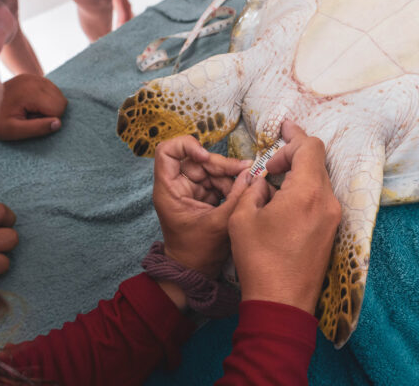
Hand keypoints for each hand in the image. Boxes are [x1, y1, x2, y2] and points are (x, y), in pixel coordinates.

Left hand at [0, 74, 67, 139]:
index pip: (58, 108)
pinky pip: (52, 90)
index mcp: (29, 92)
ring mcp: (34, 76)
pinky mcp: (33, 76)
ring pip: (59, 95)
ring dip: (48, 106)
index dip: (47, 120)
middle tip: (28, 116)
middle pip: (61, 101)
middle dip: (49, 113)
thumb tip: (58, 123)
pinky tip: (30, 104)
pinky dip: (46, 100)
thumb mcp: (13, 130)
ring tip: (28, 110)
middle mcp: (34, 80)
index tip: (28, 120)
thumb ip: (36, 128)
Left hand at [152, 136, 252, 278]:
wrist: (195, 272)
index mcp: (169, 190)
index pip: (166, 151)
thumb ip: (237, 197)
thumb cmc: (198, 252)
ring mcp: (190, 190)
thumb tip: (251, 174)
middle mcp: (177, 186)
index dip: (186, 146)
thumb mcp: (219, 224)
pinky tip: (244, 188)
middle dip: (221, 164)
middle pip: (197, 159)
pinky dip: (231, 183)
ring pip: (210, 168)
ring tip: (248, 182)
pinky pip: (217, 180)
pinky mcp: (203, 196)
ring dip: (230, 174)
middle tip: (245, 170)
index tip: (206, 157)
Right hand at [227, 121, 341, 313]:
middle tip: (271, 159)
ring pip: (319, 181)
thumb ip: (252, 188)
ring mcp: (333, 218)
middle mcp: (327, 201)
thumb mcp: (242, 217)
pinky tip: (281, 204)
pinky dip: (303, 192)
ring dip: (297, 175)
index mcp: (308, 192)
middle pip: (317, 162)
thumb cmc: (259, 260)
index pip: (310, 147)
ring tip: (271, 185)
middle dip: (293, 155)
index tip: (274, 146)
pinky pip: (320, 200)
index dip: (291, 140)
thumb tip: (262, 180)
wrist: (281, 302)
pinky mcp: (331, 232)